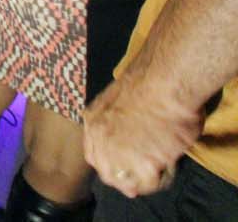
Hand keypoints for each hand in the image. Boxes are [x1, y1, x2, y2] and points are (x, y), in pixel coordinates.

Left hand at [84, 75, 202, 196]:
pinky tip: (171, 163)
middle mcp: (100, 139)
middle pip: (108, 174)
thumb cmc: (150, 82)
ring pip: (129, 183)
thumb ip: (118, 119)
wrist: (165, 81)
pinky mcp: (144, 164)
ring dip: (146, 180)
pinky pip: (152, 183)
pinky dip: (164, 177)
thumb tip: (130, 130)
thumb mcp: (118, 98)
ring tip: (163, 166)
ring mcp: (119, 153)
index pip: (93, 154)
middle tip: (144, 180)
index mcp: (93, 120)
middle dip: (126, 180)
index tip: (125, 169)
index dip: (110, 164)